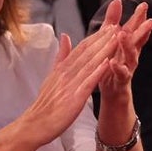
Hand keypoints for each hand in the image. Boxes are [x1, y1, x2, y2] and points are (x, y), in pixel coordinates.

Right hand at [19, 17, 120, 146]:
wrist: (34, 125)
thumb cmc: (45, 104)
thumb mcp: (52, 76)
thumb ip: (61, 57)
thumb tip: (64, 36)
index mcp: (63, 68)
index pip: (82, 49)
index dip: (96, 36)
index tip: (109, 26)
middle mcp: (66, 74)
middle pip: (87, 52)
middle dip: (103, 38)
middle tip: (117, 25)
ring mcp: (70, 85)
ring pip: (90, 64)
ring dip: (104, 50)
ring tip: (116, 38)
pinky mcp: (74, 99)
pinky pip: (88, 83)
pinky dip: (97, 72)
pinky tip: (108, 62)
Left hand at [98, 0, 151, 109]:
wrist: (114, 99)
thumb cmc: (112, 69)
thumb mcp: (112, 43)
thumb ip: (114, 23)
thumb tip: (118, 1)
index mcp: (126, 47)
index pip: (134, 31)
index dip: (139, 19)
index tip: (144, 6)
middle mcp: (130, 57)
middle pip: (137, 42)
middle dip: (142, 30)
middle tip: (150, 20)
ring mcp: (127, 70)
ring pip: (131, 57)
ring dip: (128, 46)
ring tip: (123, 34)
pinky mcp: (121, 83)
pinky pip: (121, 76)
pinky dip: (117, 69)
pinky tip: (113, 62)